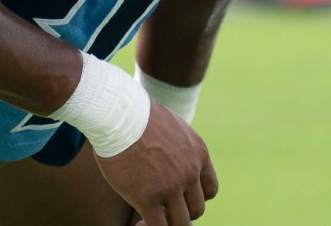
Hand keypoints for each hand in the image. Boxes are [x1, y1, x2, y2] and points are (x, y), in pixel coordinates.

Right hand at [97, 99, 217, 225]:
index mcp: (199, 154)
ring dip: (167, 224)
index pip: (210, 190)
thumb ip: (179, 149)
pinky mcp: (147, 197)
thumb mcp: (173, 129)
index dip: (195, 198)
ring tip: (147, 219)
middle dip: (180, 212)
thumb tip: (172, 158)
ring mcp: (171, 187)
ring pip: (181, 222)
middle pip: (196, 209)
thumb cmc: (139, 118)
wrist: (121, 115)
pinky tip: (137, 223)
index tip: (179, 197)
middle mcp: (190, 172)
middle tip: (162, 209)